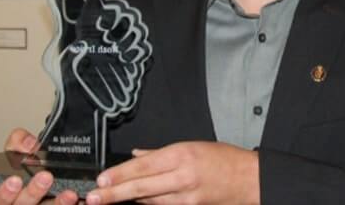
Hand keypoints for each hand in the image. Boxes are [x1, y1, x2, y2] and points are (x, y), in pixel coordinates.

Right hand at [0, 128, 79, 204]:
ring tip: (70, 194)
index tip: (14, 179)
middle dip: (33, 193)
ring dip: (58, 203)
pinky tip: (84, 201)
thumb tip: (29, 144)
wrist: (51, 175)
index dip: (4, 192)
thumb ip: (19, 142)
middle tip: (45, 177)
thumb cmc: (29, 167)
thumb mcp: (19, 150)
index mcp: (7, 194)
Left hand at [85, 141, 259, 204]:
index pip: (143, 165)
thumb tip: (137, 155)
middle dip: (114, 193)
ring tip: (108, 199)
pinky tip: (136, 201)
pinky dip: (148, 203)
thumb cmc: (224, 160)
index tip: (101, 179)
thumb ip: (161, 153)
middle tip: (94, 197)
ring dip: (127, 199)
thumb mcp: (193, 146)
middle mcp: (182, 175)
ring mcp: (187, 195)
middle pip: (141, 186)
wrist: (250, 180)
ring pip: (149, 199)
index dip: (119, 174)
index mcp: (182, 154)